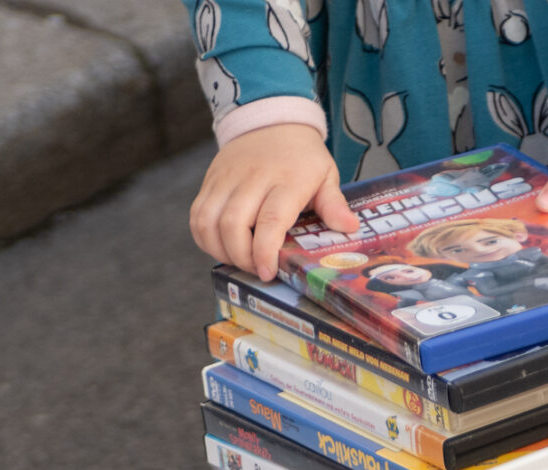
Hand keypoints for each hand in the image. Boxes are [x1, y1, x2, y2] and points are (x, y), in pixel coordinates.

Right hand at [190, 124, 356, 282]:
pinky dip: (204, 239)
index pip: (269, 221)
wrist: (270, 120)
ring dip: (220, 250)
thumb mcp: (326, 174)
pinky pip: (197, 216)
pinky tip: (222, 247)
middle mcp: (251, 178)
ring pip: (208, 222)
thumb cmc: (302, 157)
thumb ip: (334, 204)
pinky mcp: (210, 181)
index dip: (264, 251)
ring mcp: (226, 179)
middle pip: (232, 225)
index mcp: (285, 180)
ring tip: (239, 260)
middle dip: (241, 257)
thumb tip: (350, 229)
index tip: (267, 272)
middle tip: (256, 269)